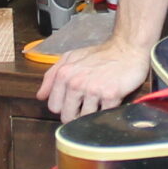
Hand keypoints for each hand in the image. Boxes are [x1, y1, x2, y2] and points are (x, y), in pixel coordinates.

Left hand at [38, 37, 152, 120]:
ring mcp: (93, 90)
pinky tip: (109, 101)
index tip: (73, 102)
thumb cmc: (99, 54)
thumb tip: (40, 96)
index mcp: (63, 75)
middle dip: (76, 114)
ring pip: (84, 119)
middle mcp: (76, 83)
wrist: (127, 49)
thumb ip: (52, 76)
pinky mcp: (110, 95)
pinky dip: (106, 112)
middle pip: (67, 116)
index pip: (54, 106)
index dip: (63, 106)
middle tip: (86, 104)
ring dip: (92, 114)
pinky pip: (103, 115)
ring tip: (99, 101)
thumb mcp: (71, 58)